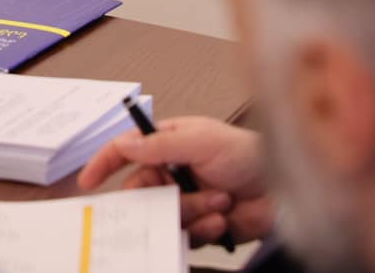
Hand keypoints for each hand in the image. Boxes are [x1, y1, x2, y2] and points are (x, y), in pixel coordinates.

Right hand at [78, 116, 271, 248]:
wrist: (286, 190)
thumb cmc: (249, 154)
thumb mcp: (202, 140)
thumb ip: (160, 144)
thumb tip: (124, 144)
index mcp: (167, 145)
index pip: (125, 151)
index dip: (103, 164)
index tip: (88, 181)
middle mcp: (172, 173)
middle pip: (142, 191)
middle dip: (162, 196)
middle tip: (179, 195)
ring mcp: (185, 200)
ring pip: (164, 215)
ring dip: (192, 210)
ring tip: (220, 201)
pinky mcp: (200, 226)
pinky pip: (186, 235)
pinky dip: (204, 228)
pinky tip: (223, 216)